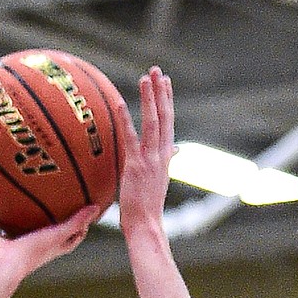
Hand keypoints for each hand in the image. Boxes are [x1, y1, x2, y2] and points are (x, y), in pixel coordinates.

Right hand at [0, 204, 98, 276]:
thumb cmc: (31, 253)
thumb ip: (75, 221)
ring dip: (16, 222)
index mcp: (49, 249)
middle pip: (46, 238)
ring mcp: (13, 251)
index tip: (86, 216)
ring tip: (15, 202)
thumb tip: (96, 207)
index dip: (80, 231)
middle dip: (50, 224)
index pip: (70, 241)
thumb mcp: (57, 234)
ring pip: (16, 233)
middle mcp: (33, 251)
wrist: (0, 268)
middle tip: (54, 205)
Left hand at [114, 66, 173, 236]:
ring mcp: (150, 160)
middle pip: (165, 116)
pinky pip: (131, 138)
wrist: (146, 226)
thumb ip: (165, 162)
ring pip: (153, 122)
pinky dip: (127, 120)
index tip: (165, 82)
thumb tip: (175, 150)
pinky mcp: (136, 166)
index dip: (167, 101)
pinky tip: (121, 103)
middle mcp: (161, 155)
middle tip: (157, 71)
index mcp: (166, 157)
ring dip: (150, 98)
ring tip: (146, 77)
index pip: (169, 123)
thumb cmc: (148, 208)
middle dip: (161, 92)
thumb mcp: (159, 181)